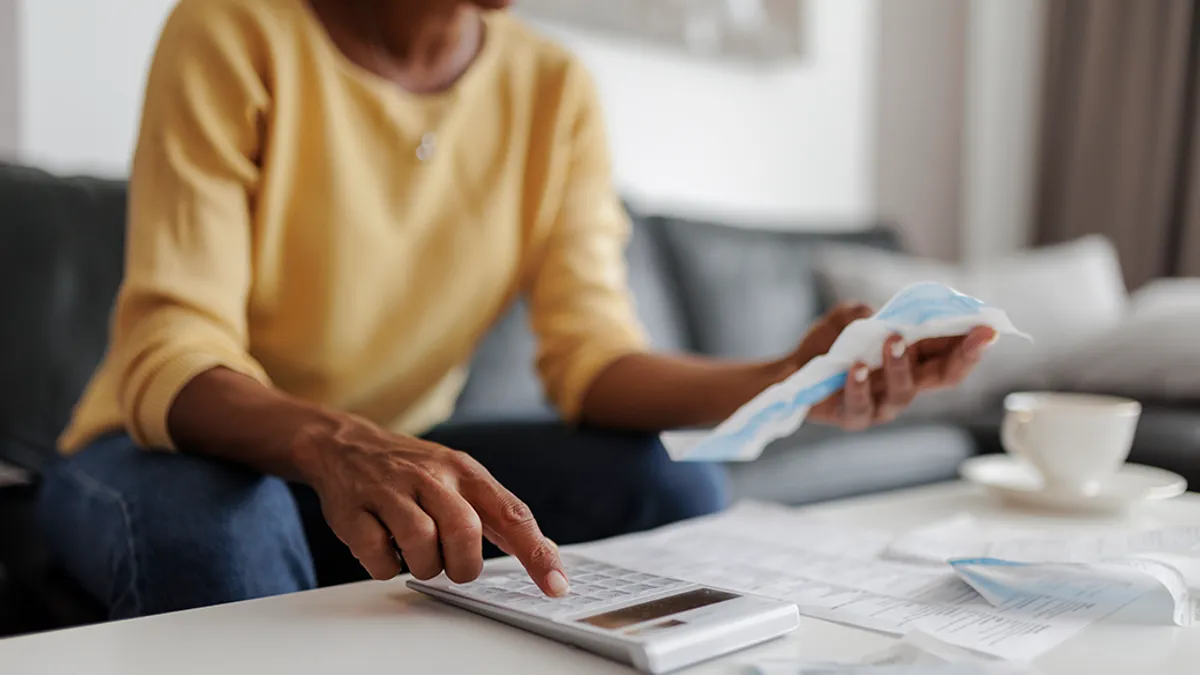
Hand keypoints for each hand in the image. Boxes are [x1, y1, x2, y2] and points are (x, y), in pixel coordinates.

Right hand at [293, 415, 567, 595]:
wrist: (345, 445)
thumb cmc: (413, 470)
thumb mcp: (460, 476)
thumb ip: (498, 512)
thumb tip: (545, 552)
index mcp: (465, 471)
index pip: (512, 513)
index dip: (537, 553)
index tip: (556, 585)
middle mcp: (431, 476)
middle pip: (465, 531)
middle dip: (463, 565)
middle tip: (452, 565)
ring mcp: (391, 491)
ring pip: (421, 544)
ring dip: (424, 566)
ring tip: (417, 555)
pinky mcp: (354, 510)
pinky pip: (379, 556)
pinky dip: (386, 566)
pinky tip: (386, 549)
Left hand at [789, 303, 996, 429]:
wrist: (791, 371)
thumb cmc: (828, 345)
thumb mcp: (847, 319)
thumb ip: (865, 313)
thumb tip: (877, 314)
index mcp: (913, 359)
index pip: (951, 353)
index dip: (973, 342)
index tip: (990, 327)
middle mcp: (904, 384)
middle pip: (943, 377)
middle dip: (963, 356)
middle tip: (976, 336)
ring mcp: (880, 404)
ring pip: (903, 392)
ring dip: (901, 364)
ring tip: (893, 340)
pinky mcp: (853, 416)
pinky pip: (861, 407)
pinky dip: (859, 387)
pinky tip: (855, 369)